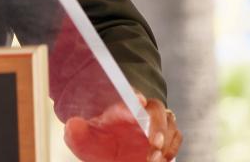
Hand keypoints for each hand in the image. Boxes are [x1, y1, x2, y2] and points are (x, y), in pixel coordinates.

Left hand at [63, 91, 181, 161]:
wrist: (106, 155)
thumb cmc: (95, 142)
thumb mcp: (81, 139)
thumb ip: (76, 132)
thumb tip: (73, 124)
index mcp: (119, 106)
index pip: (130, 93)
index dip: (135, 95)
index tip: (139, 101)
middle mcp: (140, 112)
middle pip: (157, 108)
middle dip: (157, 125)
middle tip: (152, 143)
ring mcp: (154, 126)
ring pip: (170, 124)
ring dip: (166, 141)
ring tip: (154, 159)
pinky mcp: (164, 140)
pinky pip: (176, 138)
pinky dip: (172, 149)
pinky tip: (162, 160)